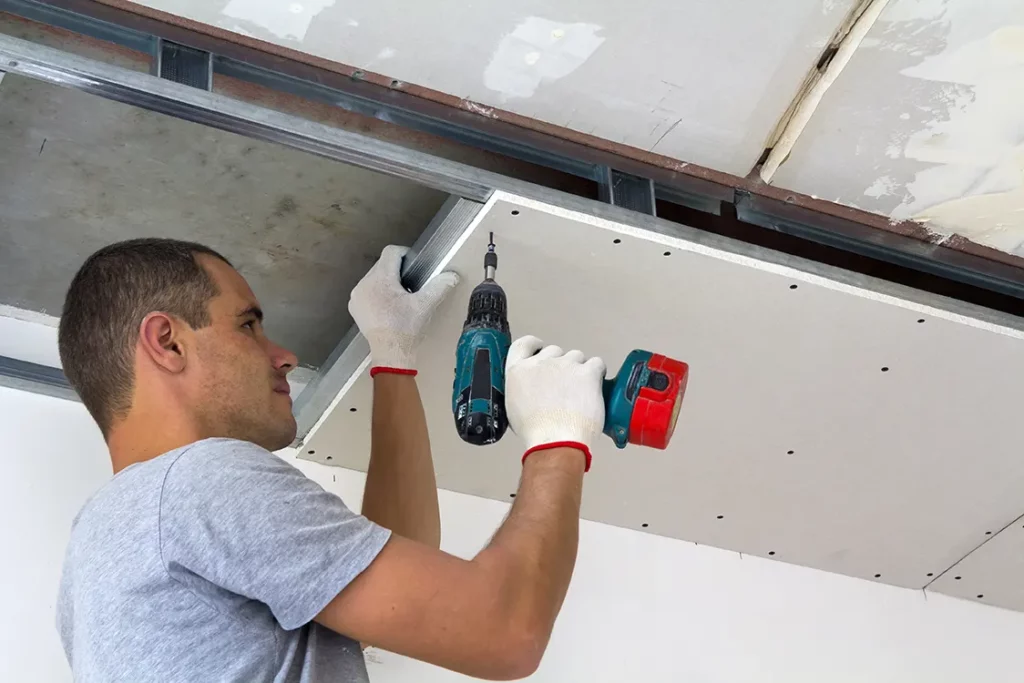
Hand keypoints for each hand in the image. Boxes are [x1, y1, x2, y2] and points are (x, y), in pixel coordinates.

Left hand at [349, 245, 459, 370]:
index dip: (405, 255)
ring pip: (374, 278)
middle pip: (382, 265)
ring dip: (386, 283)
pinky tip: (388, 307)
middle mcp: (364, 284)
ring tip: (399, 298)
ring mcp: (357, 296)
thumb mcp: (425, 306)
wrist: (391, 354)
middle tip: (410, 287)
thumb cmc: (406, 329)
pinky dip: (377, 294)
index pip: (391, 252)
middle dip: (397, 272)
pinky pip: (366, 291)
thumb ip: (439, 286)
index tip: (415, 267)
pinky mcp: (355, 307)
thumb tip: (452, 275)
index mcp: (380, 279)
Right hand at [505, 336, 606, 466]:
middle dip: (561, 365)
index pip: (525, 344)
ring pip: (576, 356)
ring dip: (579, 370)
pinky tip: (595, 387)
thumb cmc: (537, 432)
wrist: (556, 442)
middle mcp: (540, 362)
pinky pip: (597, 364)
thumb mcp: (514, 407)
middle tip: (565, 385)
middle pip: (554, 352)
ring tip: (580, 392)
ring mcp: (564, 365)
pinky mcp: (586, 372)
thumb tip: (531, 387)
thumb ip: (522, 387)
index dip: (535, 346)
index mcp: (519, 370)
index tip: (541, 349)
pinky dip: (597, 373)